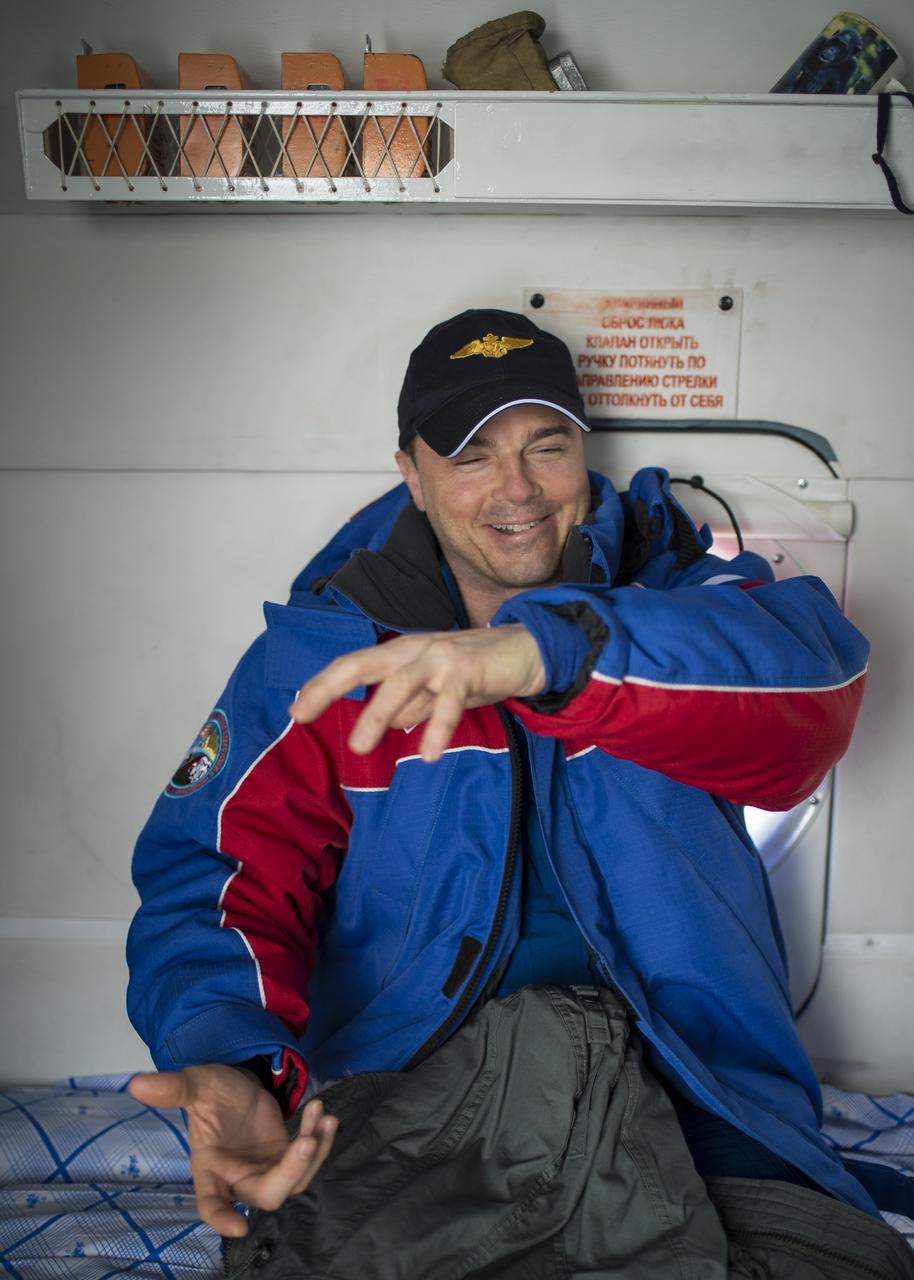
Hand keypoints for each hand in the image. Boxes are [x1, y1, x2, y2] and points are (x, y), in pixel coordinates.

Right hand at [127, 1065, 336, 1237]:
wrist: (236, 1082)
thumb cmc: (212, 1091)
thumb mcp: (196, 1084)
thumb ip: (173, 1088)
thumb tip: (137, 1084)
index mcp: (210, 1169)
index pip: (211, 1204)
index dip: (221, 1218)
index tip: (239, 1228)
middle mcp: (239, 1177)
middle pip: (267, 1195)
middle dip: (290, 1172)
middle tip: (306, 1141)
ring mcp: (266, 1168)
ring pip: (296, 1181)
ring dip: (314, 1152)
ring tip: (321, 1115)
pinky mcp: (286, 1156)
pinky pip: (309, 1160)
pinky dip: (320, 1139)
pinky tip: (323, 1113)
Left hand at [290, 624, 545, 760]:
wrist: (528, 651)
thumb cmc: (477, 669)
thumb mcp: (436, 689)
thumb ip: (412, 703)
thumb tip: (388, 722)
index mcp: (402, 653)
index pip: (353, 665)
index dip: (323, 685)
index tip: (297, 709)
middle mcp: (415, 649)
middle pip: (362, 664)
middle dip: (328, 688)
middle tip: (301, 714)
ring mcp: (441, 657)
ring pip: (400, 684)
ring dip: (377, 714)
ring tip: (359, 746)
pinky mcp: (468, 670)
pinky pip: (448, 703)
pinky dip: (437, 728)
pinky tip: (427, 753)